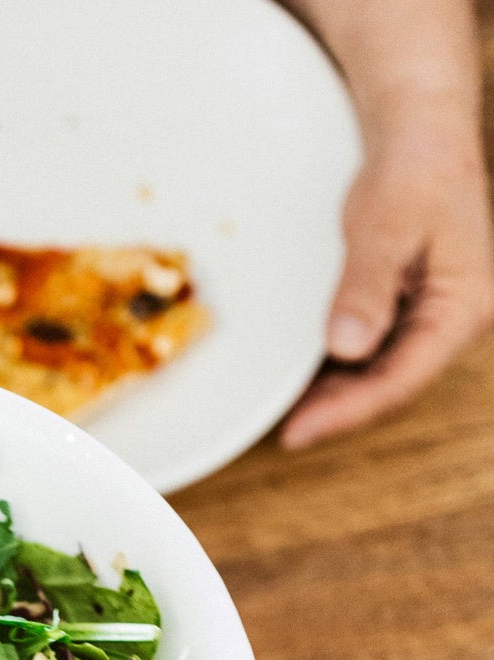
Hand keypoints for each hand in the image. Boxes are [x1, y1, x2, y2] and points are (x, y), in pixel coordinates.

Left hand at [283, 114, 493, 447]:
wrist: (421, 133)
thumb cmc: (412, 170)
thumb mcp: (385, 227)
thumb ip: (367, 288)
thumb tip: (349, 347)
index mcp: (465, 304)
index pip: (402, 377)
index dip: (348, 411)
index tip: (299, 431)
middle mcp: (457, 318)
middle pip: (392, 383)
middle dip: (339, 411)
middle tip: (287, 432)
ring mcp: (436, 316)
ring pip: (383, 373)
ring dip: (337, 395)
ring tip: (289, 414)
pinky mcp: (412, 310)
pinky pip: (376, 352)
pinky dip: (340, 369)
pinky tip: (306, 381)